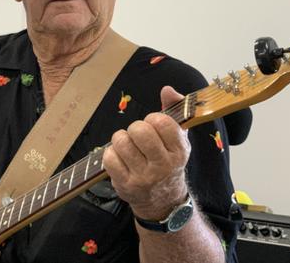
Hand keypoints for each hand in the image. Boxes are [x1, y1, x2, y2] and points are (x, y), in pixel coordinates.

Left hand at [103, 86, 190, 219]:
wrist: (162, 200)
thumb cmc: (167, 161)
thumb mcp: (178, 138)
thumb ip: (174, 110)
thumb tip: (167, 89)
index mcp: (179, 151)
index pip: (162, 122)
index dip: (153, 119)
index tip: (153, 126)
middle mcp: (163, 166)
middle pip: (140, 131)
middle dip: (135, 128)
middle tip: (138, 136)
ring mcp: (144, 177)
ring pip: (121, 142)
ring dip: (121, 139)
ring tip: (128, 146)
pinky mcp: (125, 185)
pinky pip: (109, 158)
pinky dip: (111, 153)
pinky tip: (120, 158)